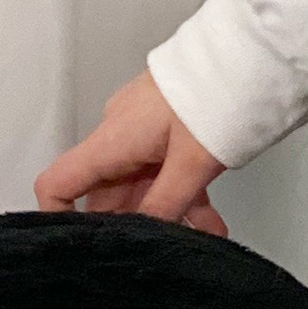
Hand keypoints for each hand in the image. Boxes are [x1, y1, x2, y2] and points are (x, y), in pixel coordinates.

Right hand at [37, 72, 230, 235]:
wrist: (249, 54)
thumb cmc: (216, 93)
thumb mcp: (193, 162)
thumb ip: (167, 203)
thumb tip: (148, 235)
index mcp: (112, 140)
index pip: (59, 182)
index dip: (58, 216)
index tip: (78, 248)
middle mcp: (120, 135)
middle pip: (106, 192)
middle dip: (131, 225)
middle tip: (156, 254)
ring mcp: (145, 131)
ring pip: (143, 185)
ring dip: (168, 215)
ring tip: (199, 240)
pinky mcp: (170, 128)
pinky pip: (167, 172)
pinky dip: (185, 197)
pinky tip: (211, 224)